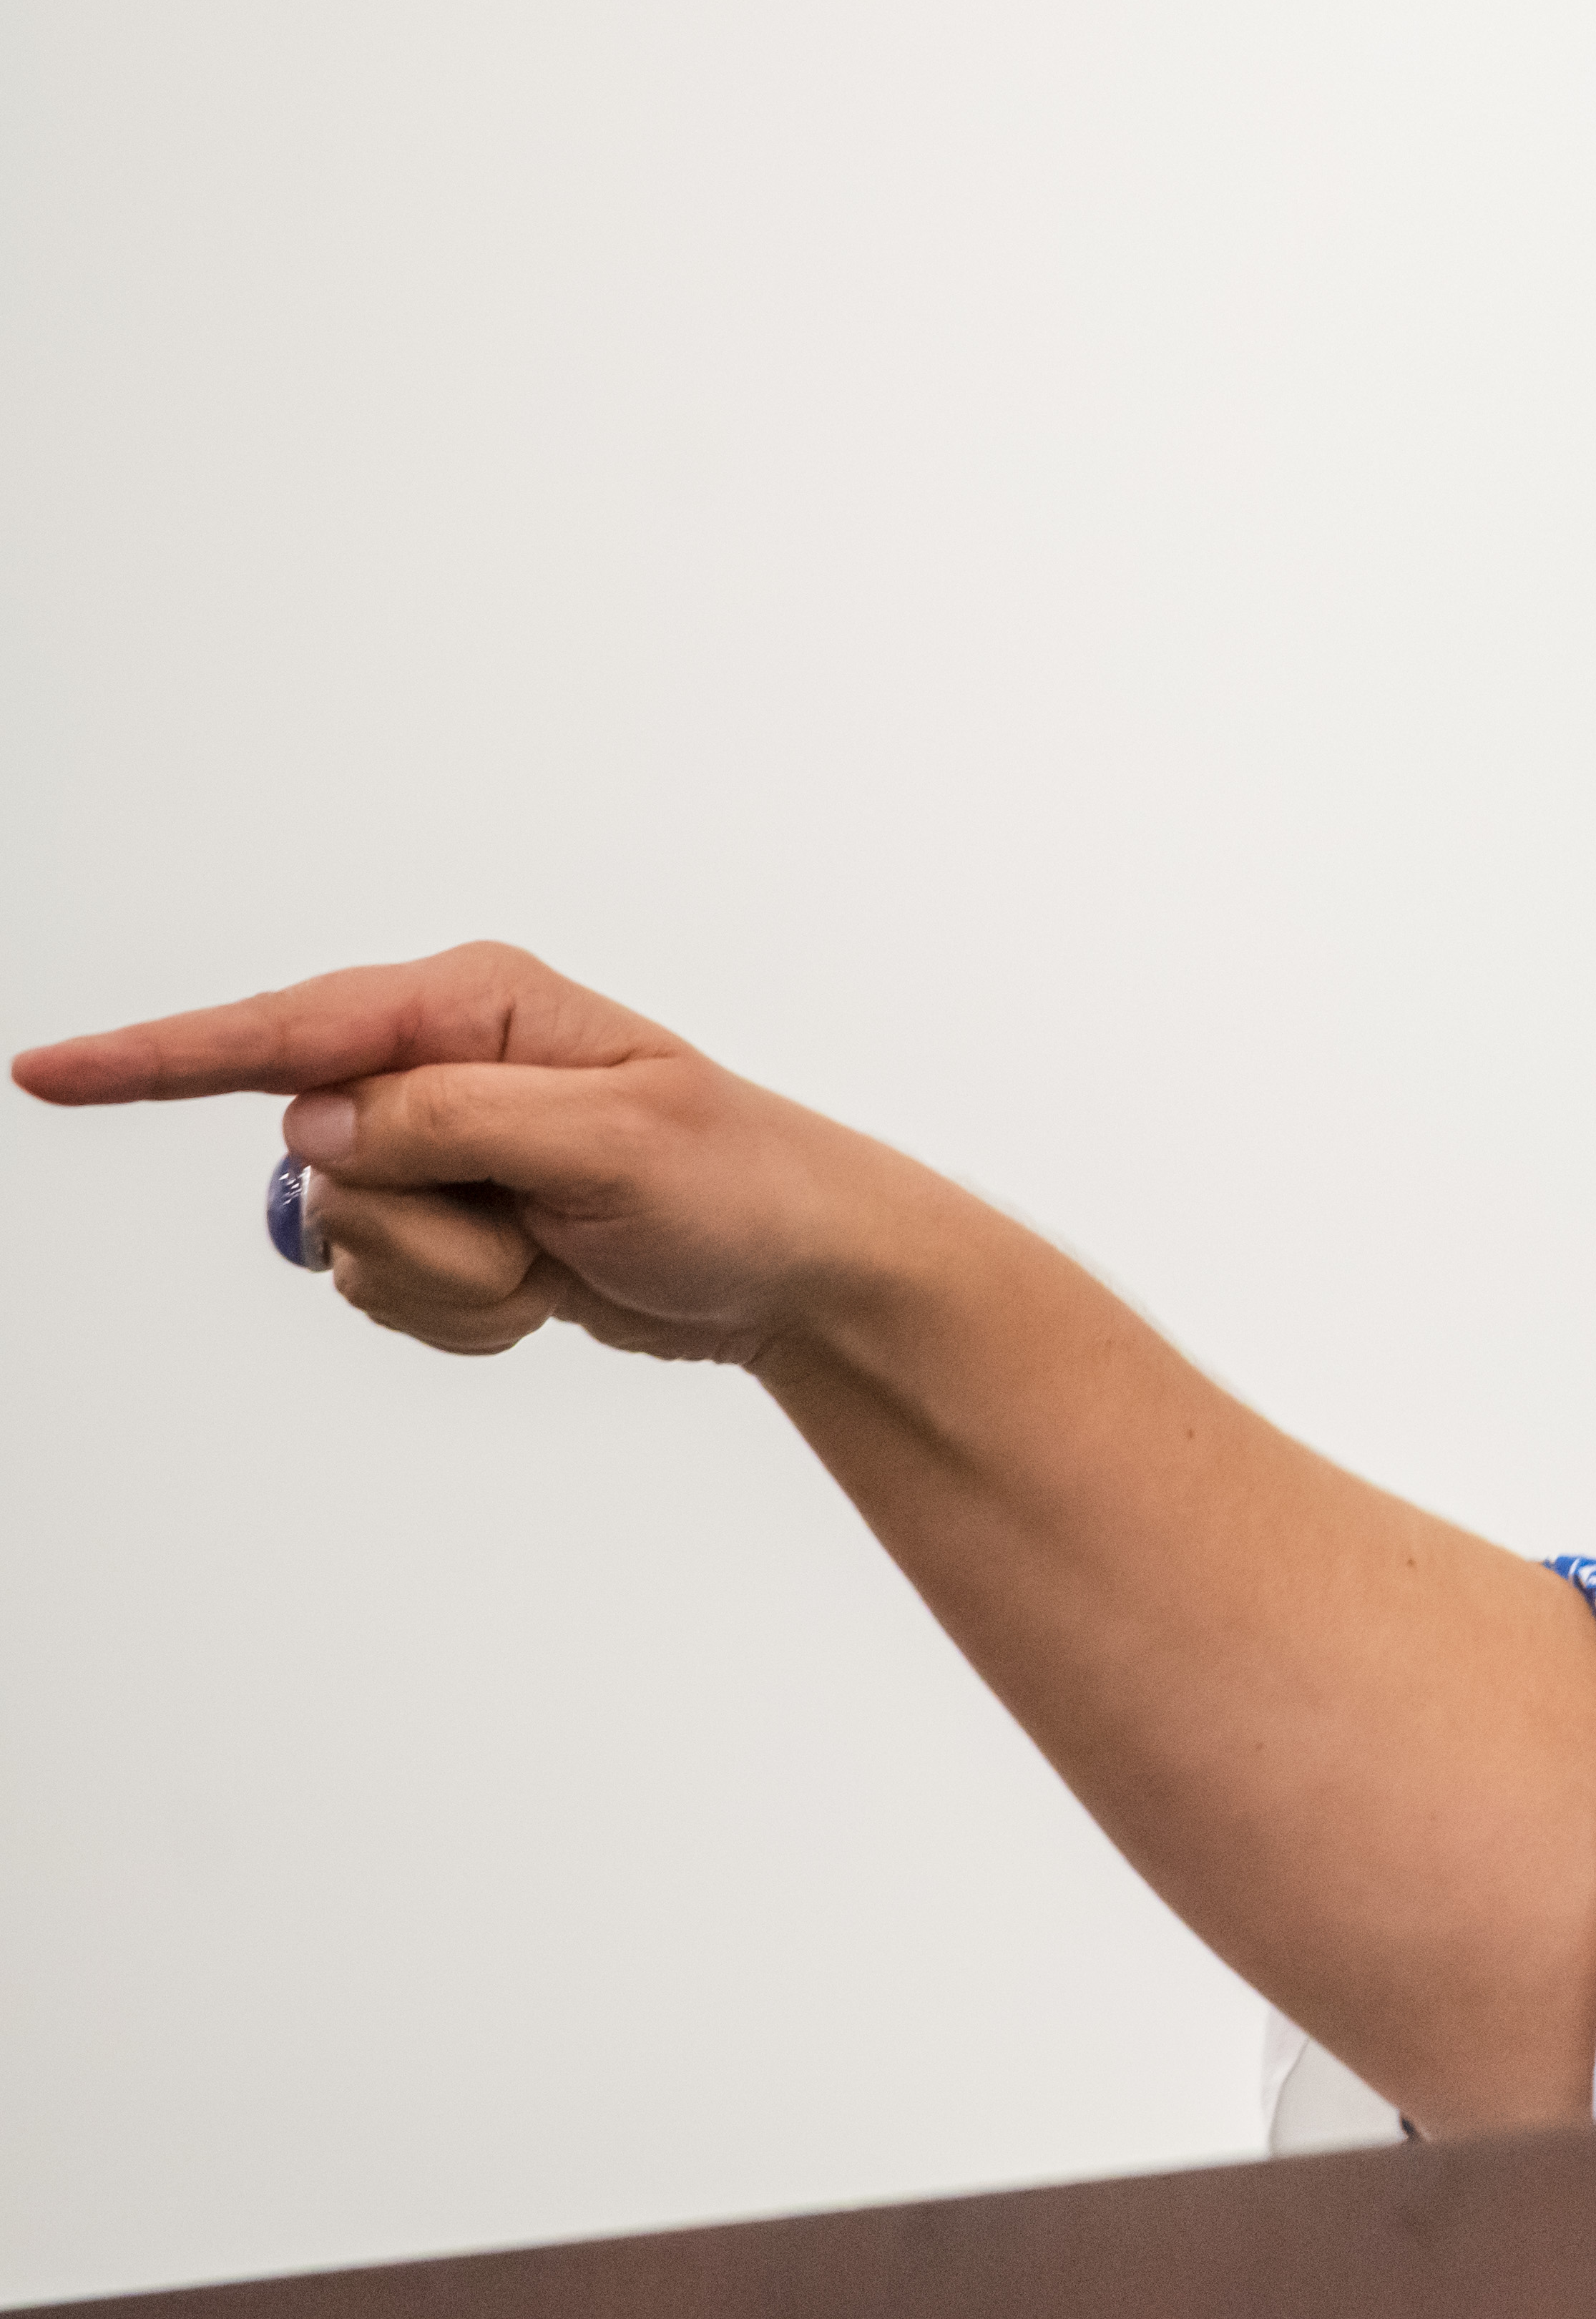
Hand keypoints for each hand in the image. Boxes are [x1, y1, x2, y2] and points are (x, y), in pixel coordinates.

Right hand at [13, 941, 888, 1369]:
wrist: (798, 1270)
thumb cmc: (740, 1183)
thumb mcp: (615, 1138)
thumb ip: (452, 1119)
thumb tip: (317, 1121)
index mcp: (471, 1007)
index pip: (283, 1033)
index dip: (157, 1059)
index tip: (46, 1074)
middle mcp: (436, 1069)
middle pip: (319, 1166)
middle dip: (424, 1226)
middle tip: (543, 1222)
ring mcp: (437, 1155)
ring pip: (348, 1243)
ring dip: (454, 1277)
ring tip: (557, 1250)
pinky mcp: (446, 1228)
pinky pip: (386, 1293)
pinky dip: (466, 1311)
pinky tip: (546, 1286)